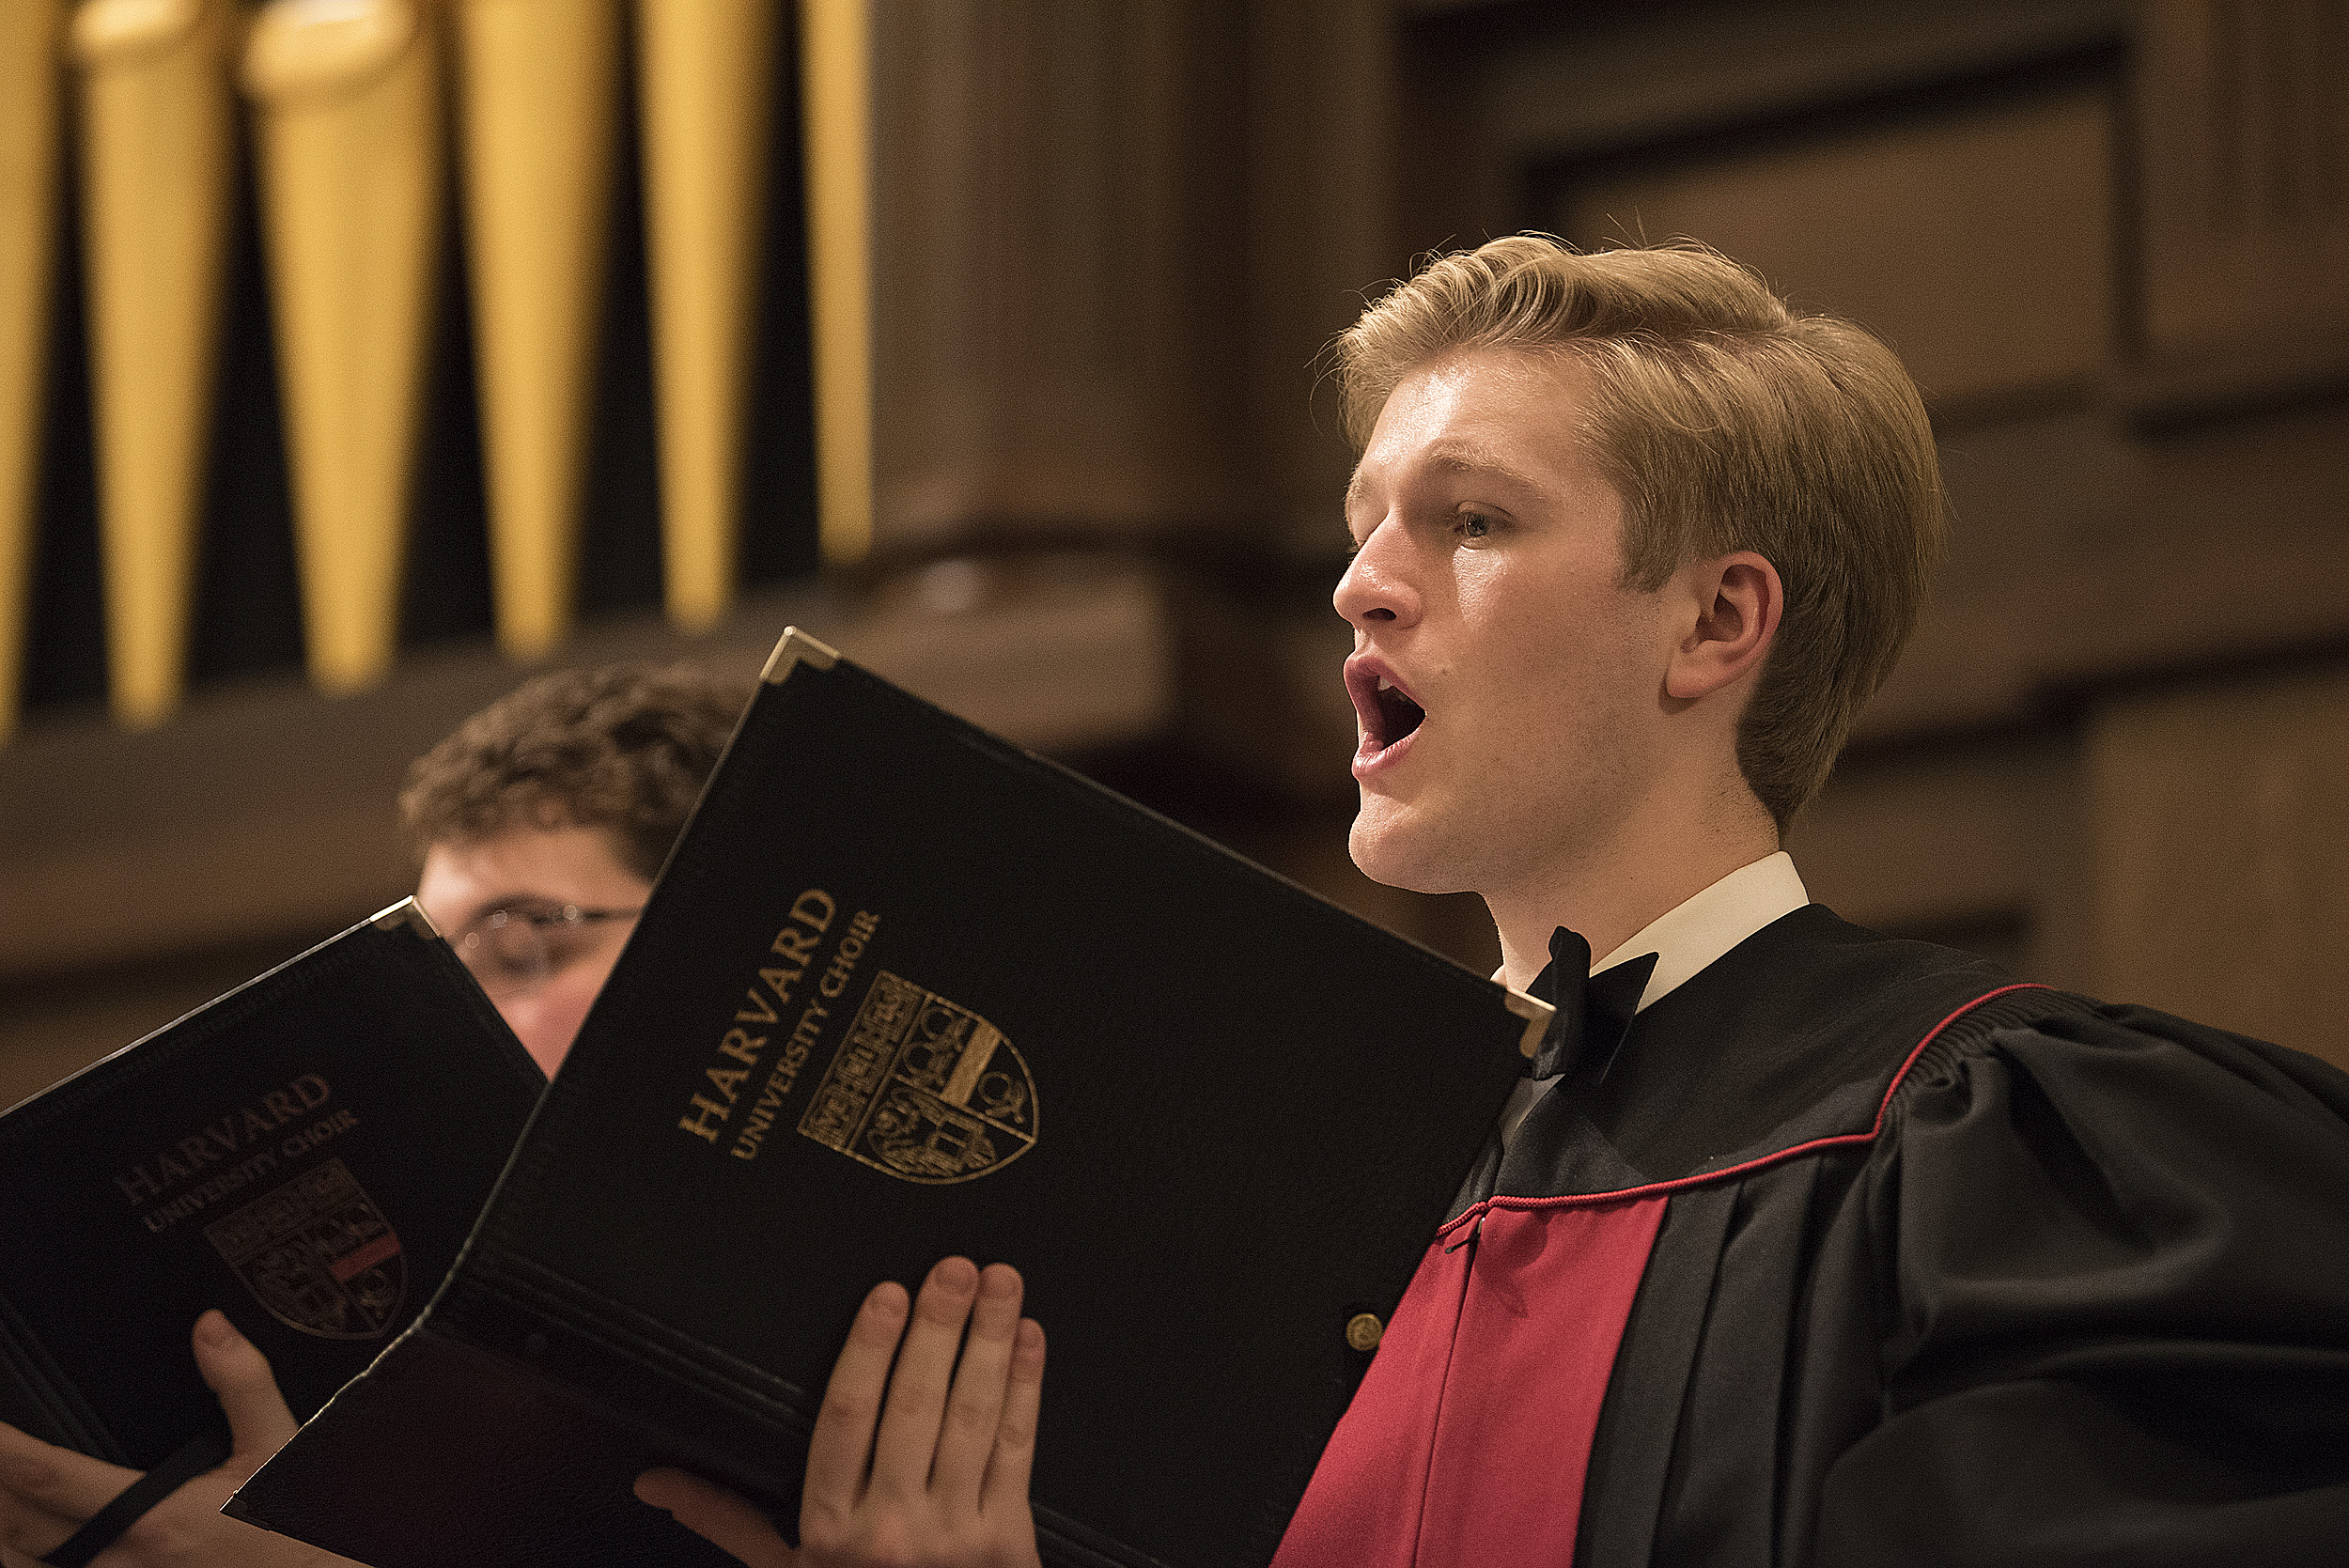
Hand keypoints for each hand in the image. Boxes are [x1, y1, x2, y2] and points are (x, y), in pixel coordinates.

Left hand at [0, 1310, 357, 1567]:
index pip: (50, 1478)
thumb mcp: (276, 1447)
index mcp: (151, 1516)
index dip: (5, 1451)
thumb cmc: (293, 1528)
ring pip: (21, 1565)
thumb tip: (211, 1330)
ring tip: (1, 1498)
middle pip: (15, 1528)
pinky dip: (26, 1559)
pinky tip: (23, 1542)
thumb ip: (241, 1384)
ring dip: (2, 1532)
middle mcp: (120, 1561)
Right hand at [637, 1257, 1044, 1567]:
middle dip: (938, 1330)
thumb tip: (654, 1480)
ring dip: (991, 1343)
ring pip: (974, 1420)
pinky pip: (1020, 1451)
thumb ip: (726, 1519)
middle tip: (954, 1267)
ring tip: (1002, 1282)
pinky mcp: (1009, 1546)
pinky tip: (1031, 1340)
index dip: (867, 1352)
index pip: (845, 1421)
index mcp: (828, 1531)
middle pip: (915, 1408)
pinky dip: (1028, 1390)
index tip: (887, 1293)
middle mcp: (890, 1530)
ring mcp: (954, 1536)